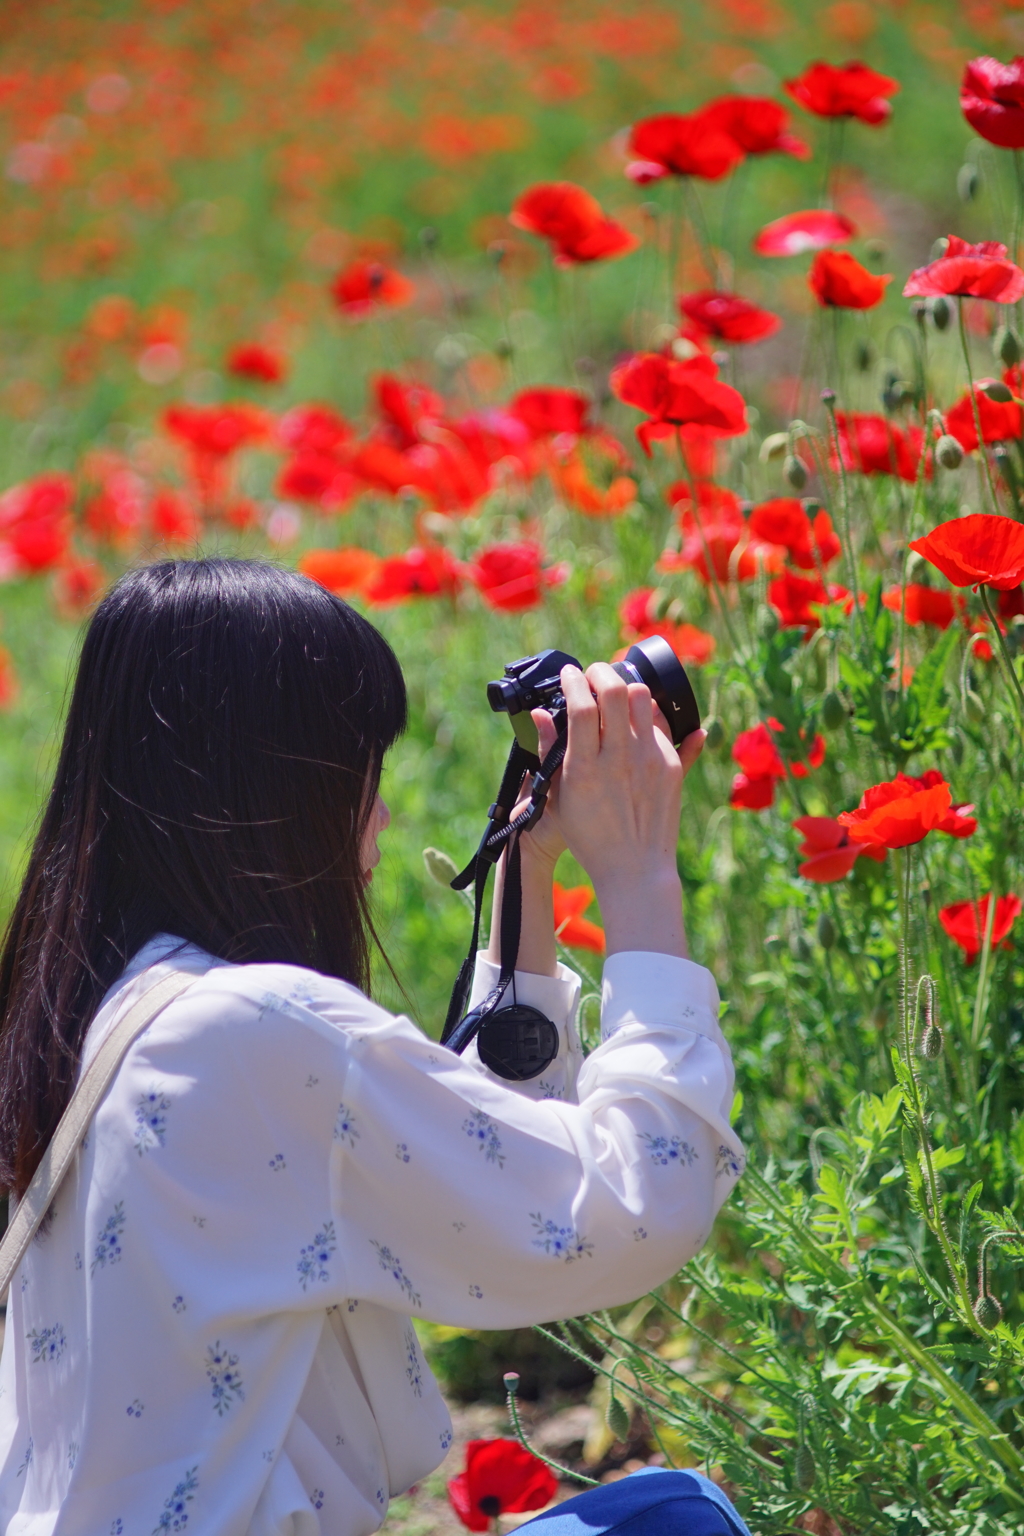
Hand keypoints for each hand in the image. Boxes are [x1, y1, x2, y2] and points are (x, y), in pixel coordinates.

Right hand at [550, 663, 704, 956]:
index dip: (573, 681)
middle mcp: (619, 759)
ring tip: (616, 694)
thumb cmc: (589, 837)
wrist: (634, 870)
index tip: (569, 675)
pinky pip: (664, 726)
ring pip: (643, 699)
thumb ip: (549, 751)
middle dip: (601, 672)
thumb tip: (539, 714)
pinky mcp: (671, 767)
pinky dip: (648, 715)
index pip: (581, 704)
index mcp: (584, 767)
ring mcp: (649, 761)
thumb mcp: (557, 798)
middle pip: (615, 691)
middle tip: (593, 675)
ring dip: (626, 687)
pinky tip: (640, 718)